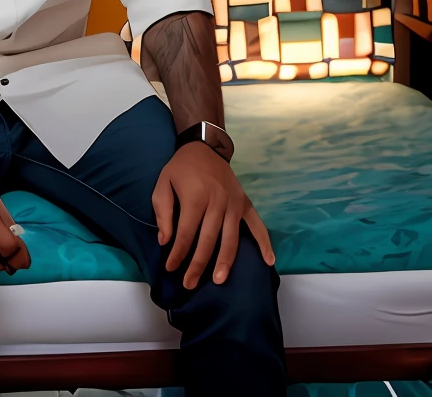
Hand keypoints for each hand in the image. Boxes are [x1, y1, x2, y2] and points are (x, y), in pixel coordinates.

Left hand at [152, 142, 274, 288]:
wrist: (204, 147)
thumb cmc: (180, 168)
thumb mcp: (162, 184)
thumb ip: (163, 213)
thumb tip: (165, 241)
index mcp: (195, 198)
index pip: (185, 234)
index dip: (178, 254)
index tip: (170, 268)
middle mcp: (217, 203)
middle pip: (208, 241)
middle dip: (198, 265)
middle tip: (189, 284)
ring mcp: (234, 204)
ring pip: (231, 239)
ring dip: (225, 262)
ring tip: (219, 281)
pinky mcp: (245, 203)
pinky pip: (257, 225)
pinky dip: (265, 243)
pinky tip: (269, 261)